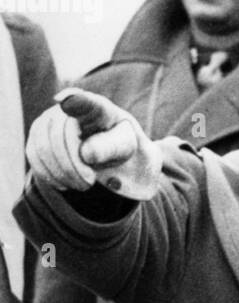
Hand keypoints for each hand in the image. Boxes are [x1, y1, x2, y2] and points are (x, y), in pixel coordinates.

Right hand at [26, 89, 160, 198]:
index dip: (74, 102)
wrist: (105, 145)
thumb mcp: (123, 146)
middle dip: (73, 166)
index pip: (83, 103)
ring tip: (81, 184)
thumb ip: (109, 147)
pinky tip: (65, 183)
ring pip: (43, 149)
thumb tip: (85, 154)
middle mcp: (66, 106)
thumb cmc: (116, 142)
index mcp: (95, 107)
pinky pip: (34, 157)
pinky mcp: (37, 134)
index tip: (66, 102)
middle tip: (89, 182)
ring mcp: (48, 118)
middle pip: (58, 138)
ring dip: (62, 173)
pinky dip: (50, 175)